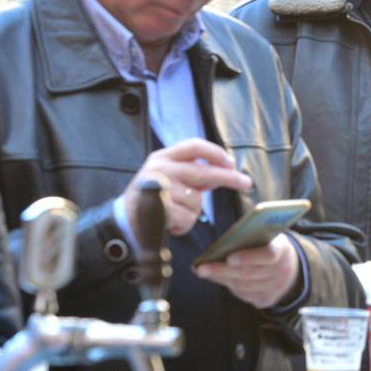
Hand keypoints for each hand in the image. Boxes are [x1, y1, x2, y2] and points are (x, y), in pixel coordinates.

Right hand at [123, 139, 251, 236]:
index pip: (193, 146)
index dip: (216, 152)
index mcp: (163, 157)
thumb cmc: (154, 199)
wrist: (124, 221)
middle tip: (246, 183)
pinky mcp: (156, 208)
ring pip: (196, 200)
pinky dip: (184, 225)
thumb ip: (194, 172)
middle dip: (228, 178)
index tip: (232, 163)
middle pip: (202, 172)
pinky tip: (172, 224)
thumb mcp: (171, 178)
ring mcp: (156, 187)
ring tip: (177, 214)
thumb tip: (228, 169)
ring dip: (193, 212)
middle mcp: (159, 168)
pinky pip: (187, 217)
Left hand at [194, 233, 299, 308]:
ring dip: (221, 278)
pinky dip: (228, 285)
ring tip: (203, 271)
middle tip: (201, 268)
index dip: (249, 257)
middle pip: (249, 273)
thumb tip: (223, 244)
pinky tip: (217, 277)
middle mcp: (282, 271)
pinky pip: (243, 294)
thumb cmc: (269, 245)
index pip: (268, 255)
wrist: (289, 268)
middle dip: (222, 270)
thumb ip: (251, 237)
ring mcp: (275, 288)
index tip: (229, 258)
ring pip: (243, 285)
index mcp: (283, 250)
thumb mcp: (266, 236)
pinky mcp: (266, 300)